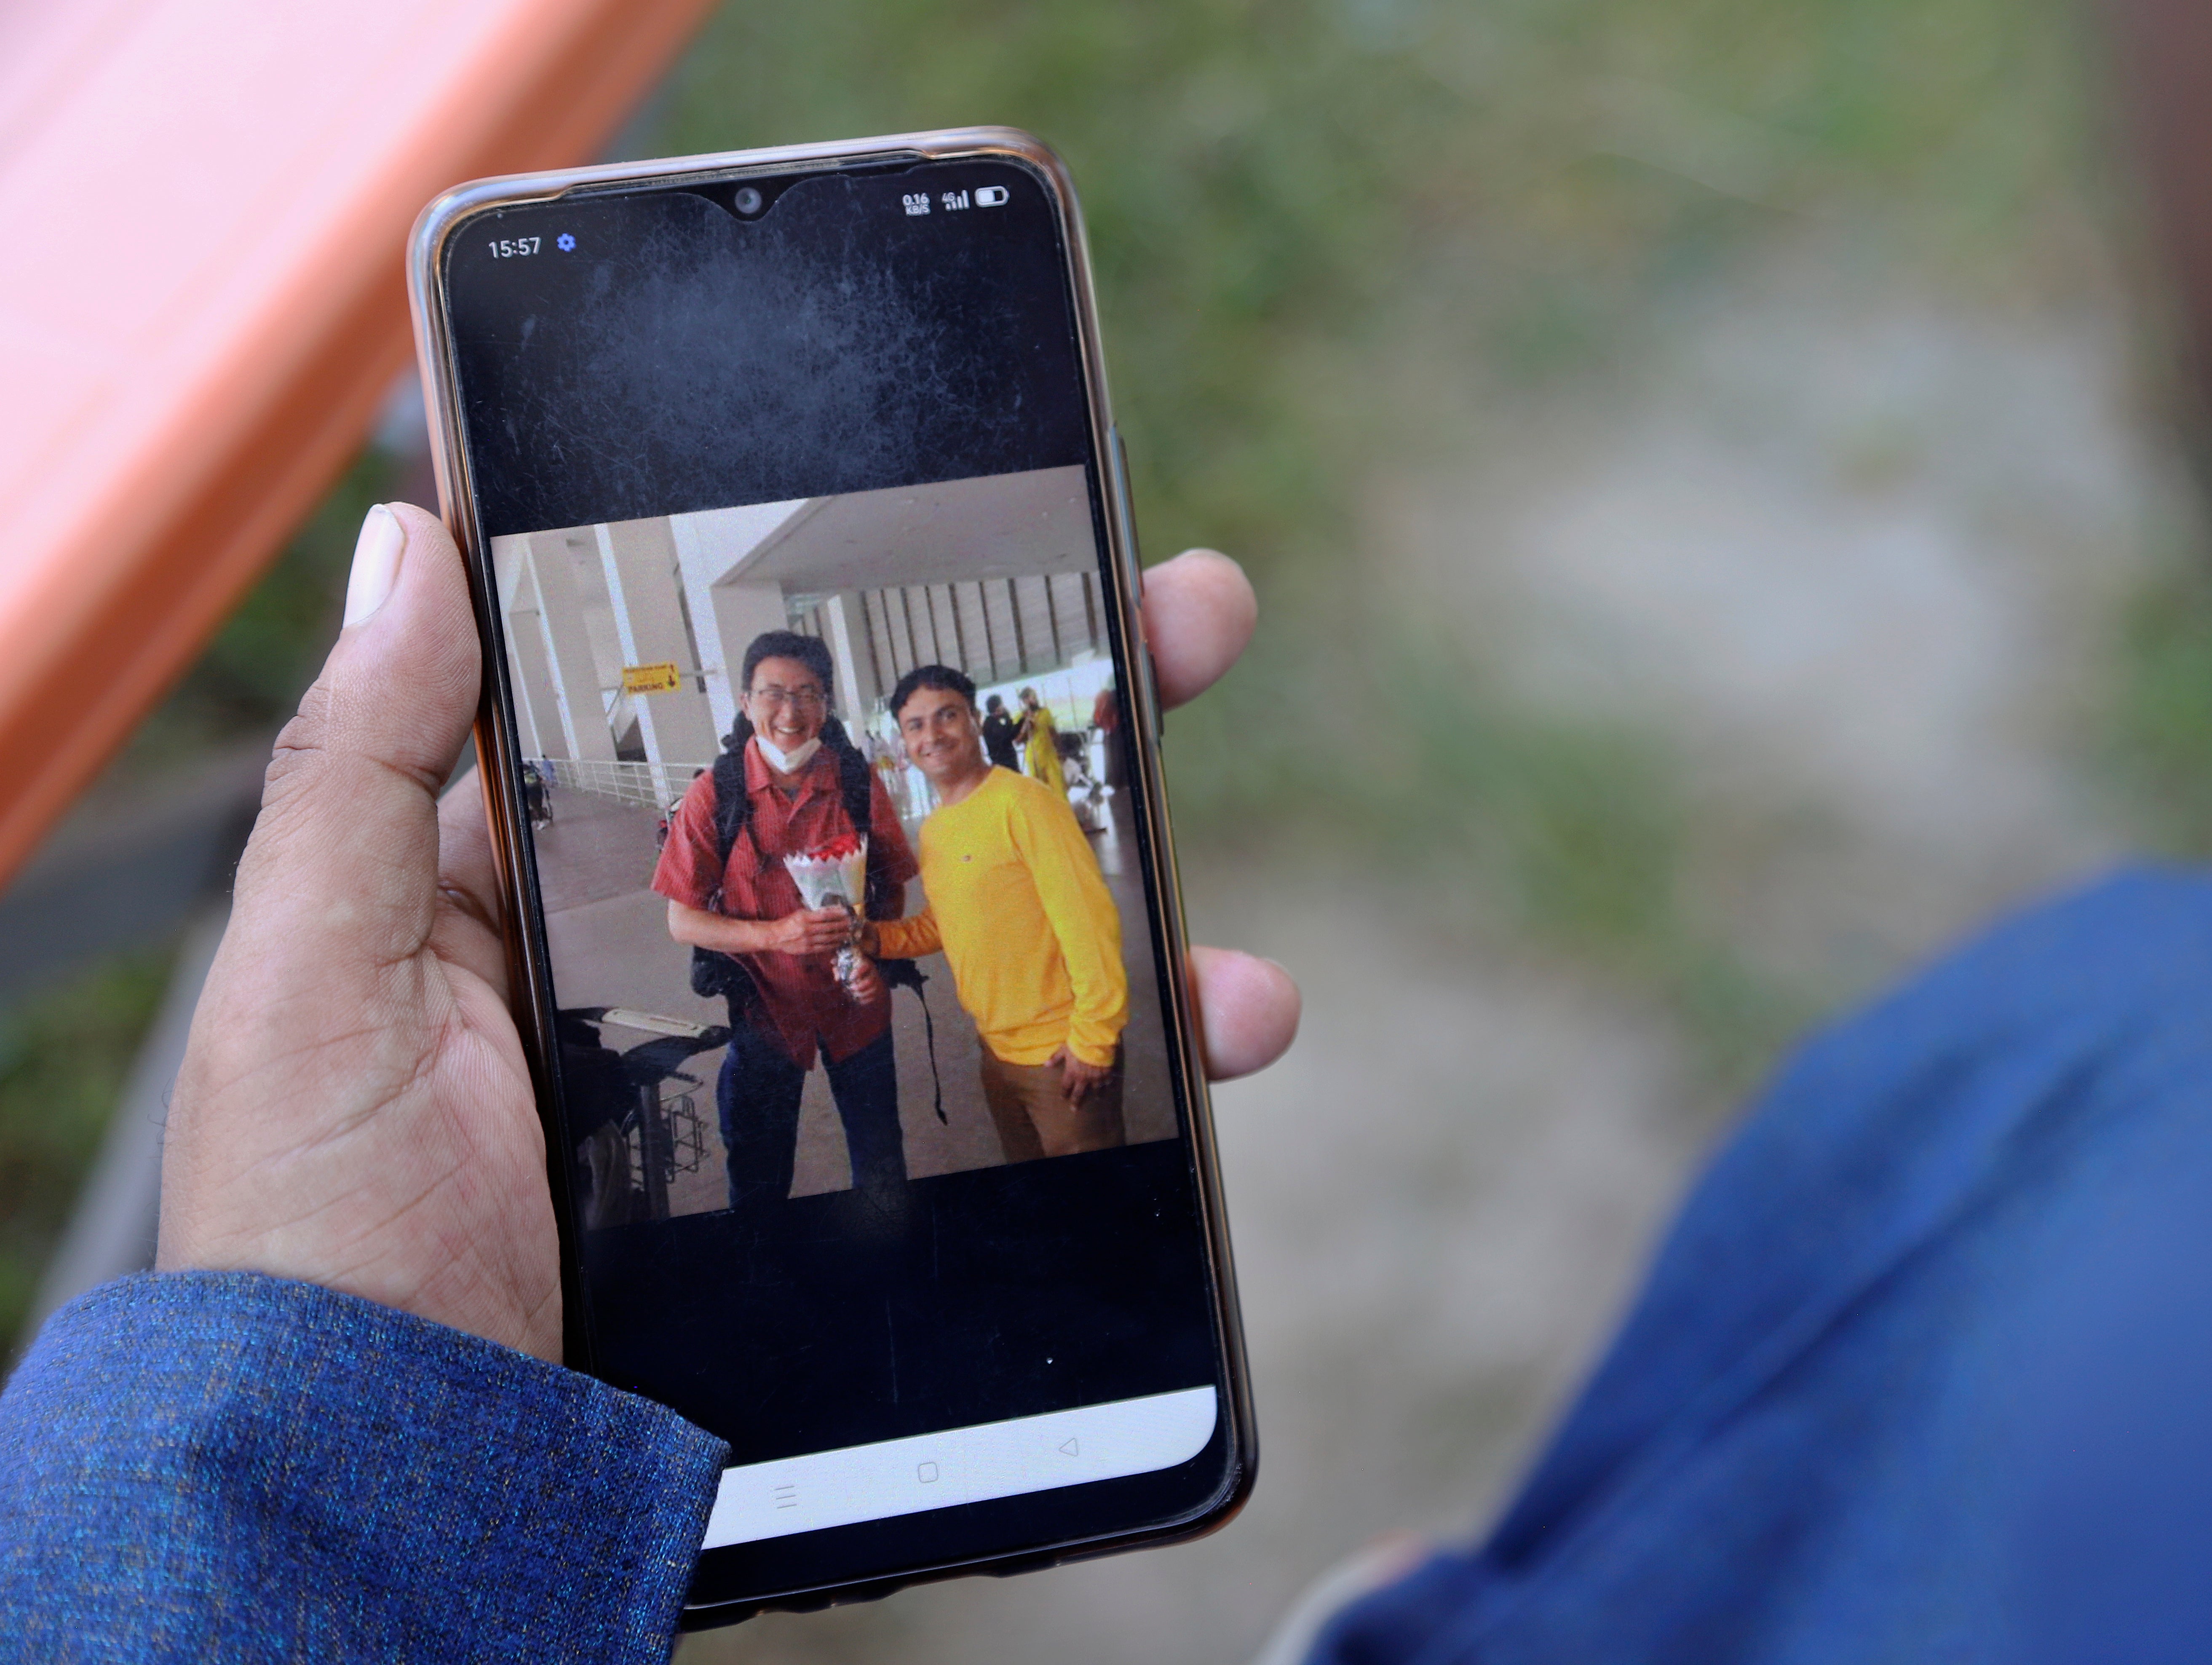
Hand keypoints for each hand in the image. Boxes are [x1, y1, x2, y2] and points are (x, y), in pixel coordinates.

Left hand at [159, 511, 1300, 1361]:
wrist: (410, 1483)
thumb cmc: (324, 1244)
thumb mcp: (312, 983)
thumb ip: (363, 766)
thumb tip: (407, 536)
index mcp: (584, 897)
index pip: (758, 734)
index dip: (877, 639)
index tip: (991, 534)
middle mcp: (720, 972)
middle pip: (921, 814)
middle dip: (1069, 718)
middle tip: (1187, 625)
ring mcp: (803, 1084)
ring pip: (1000, 955)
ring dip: (1135, 908)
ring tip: (1220, 902)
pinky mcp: (860, 1202)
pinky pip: (1017, 1110)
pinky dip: (1124, 1066)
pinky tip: (1205, 1044)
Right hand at [763, 906, 848, 957]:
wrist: (775, 936)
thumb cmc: (788, 923)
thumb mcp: (799, 913)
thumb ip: (813, 913)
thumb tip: (829, 910)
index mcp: (804, 917)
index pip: (825, 915)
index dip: (837, 914)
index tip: (846, 912)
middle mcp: (807, 929)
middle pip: (829, 927)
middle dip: (842, 925)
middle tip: (851, 924)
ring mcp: (807, 940)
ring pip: (828, 938)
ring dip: (840, 936)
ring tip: (848, 934)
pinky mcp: (807, 949)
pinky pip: (823, 948)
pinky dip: (832, 945)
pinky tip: (839, 943)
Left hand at [1051, 1046, 1113, 1102]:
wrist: (1095, 1040)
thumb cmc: (1078, 1044)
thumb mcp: (1064, 1049)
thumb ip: (1055, 1058)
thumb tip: (1046, 1065)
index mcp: (1072, 1073)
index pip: (1066, 1087)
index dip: (1064, 1093)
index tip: (1063, 1098)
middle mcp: (1083, 1079)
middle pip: (1079, 1094)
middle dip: (1076, 1102)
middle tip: (1075, 1110)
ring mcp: (1096, 1077)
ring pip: (1096, 1090)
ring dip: (1096, 1095)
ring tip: (1097, 1099)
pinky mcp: (1107, 1073)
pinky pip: (1108, 1081)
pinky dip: (1108, 1084)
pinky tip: (1109, 1086)